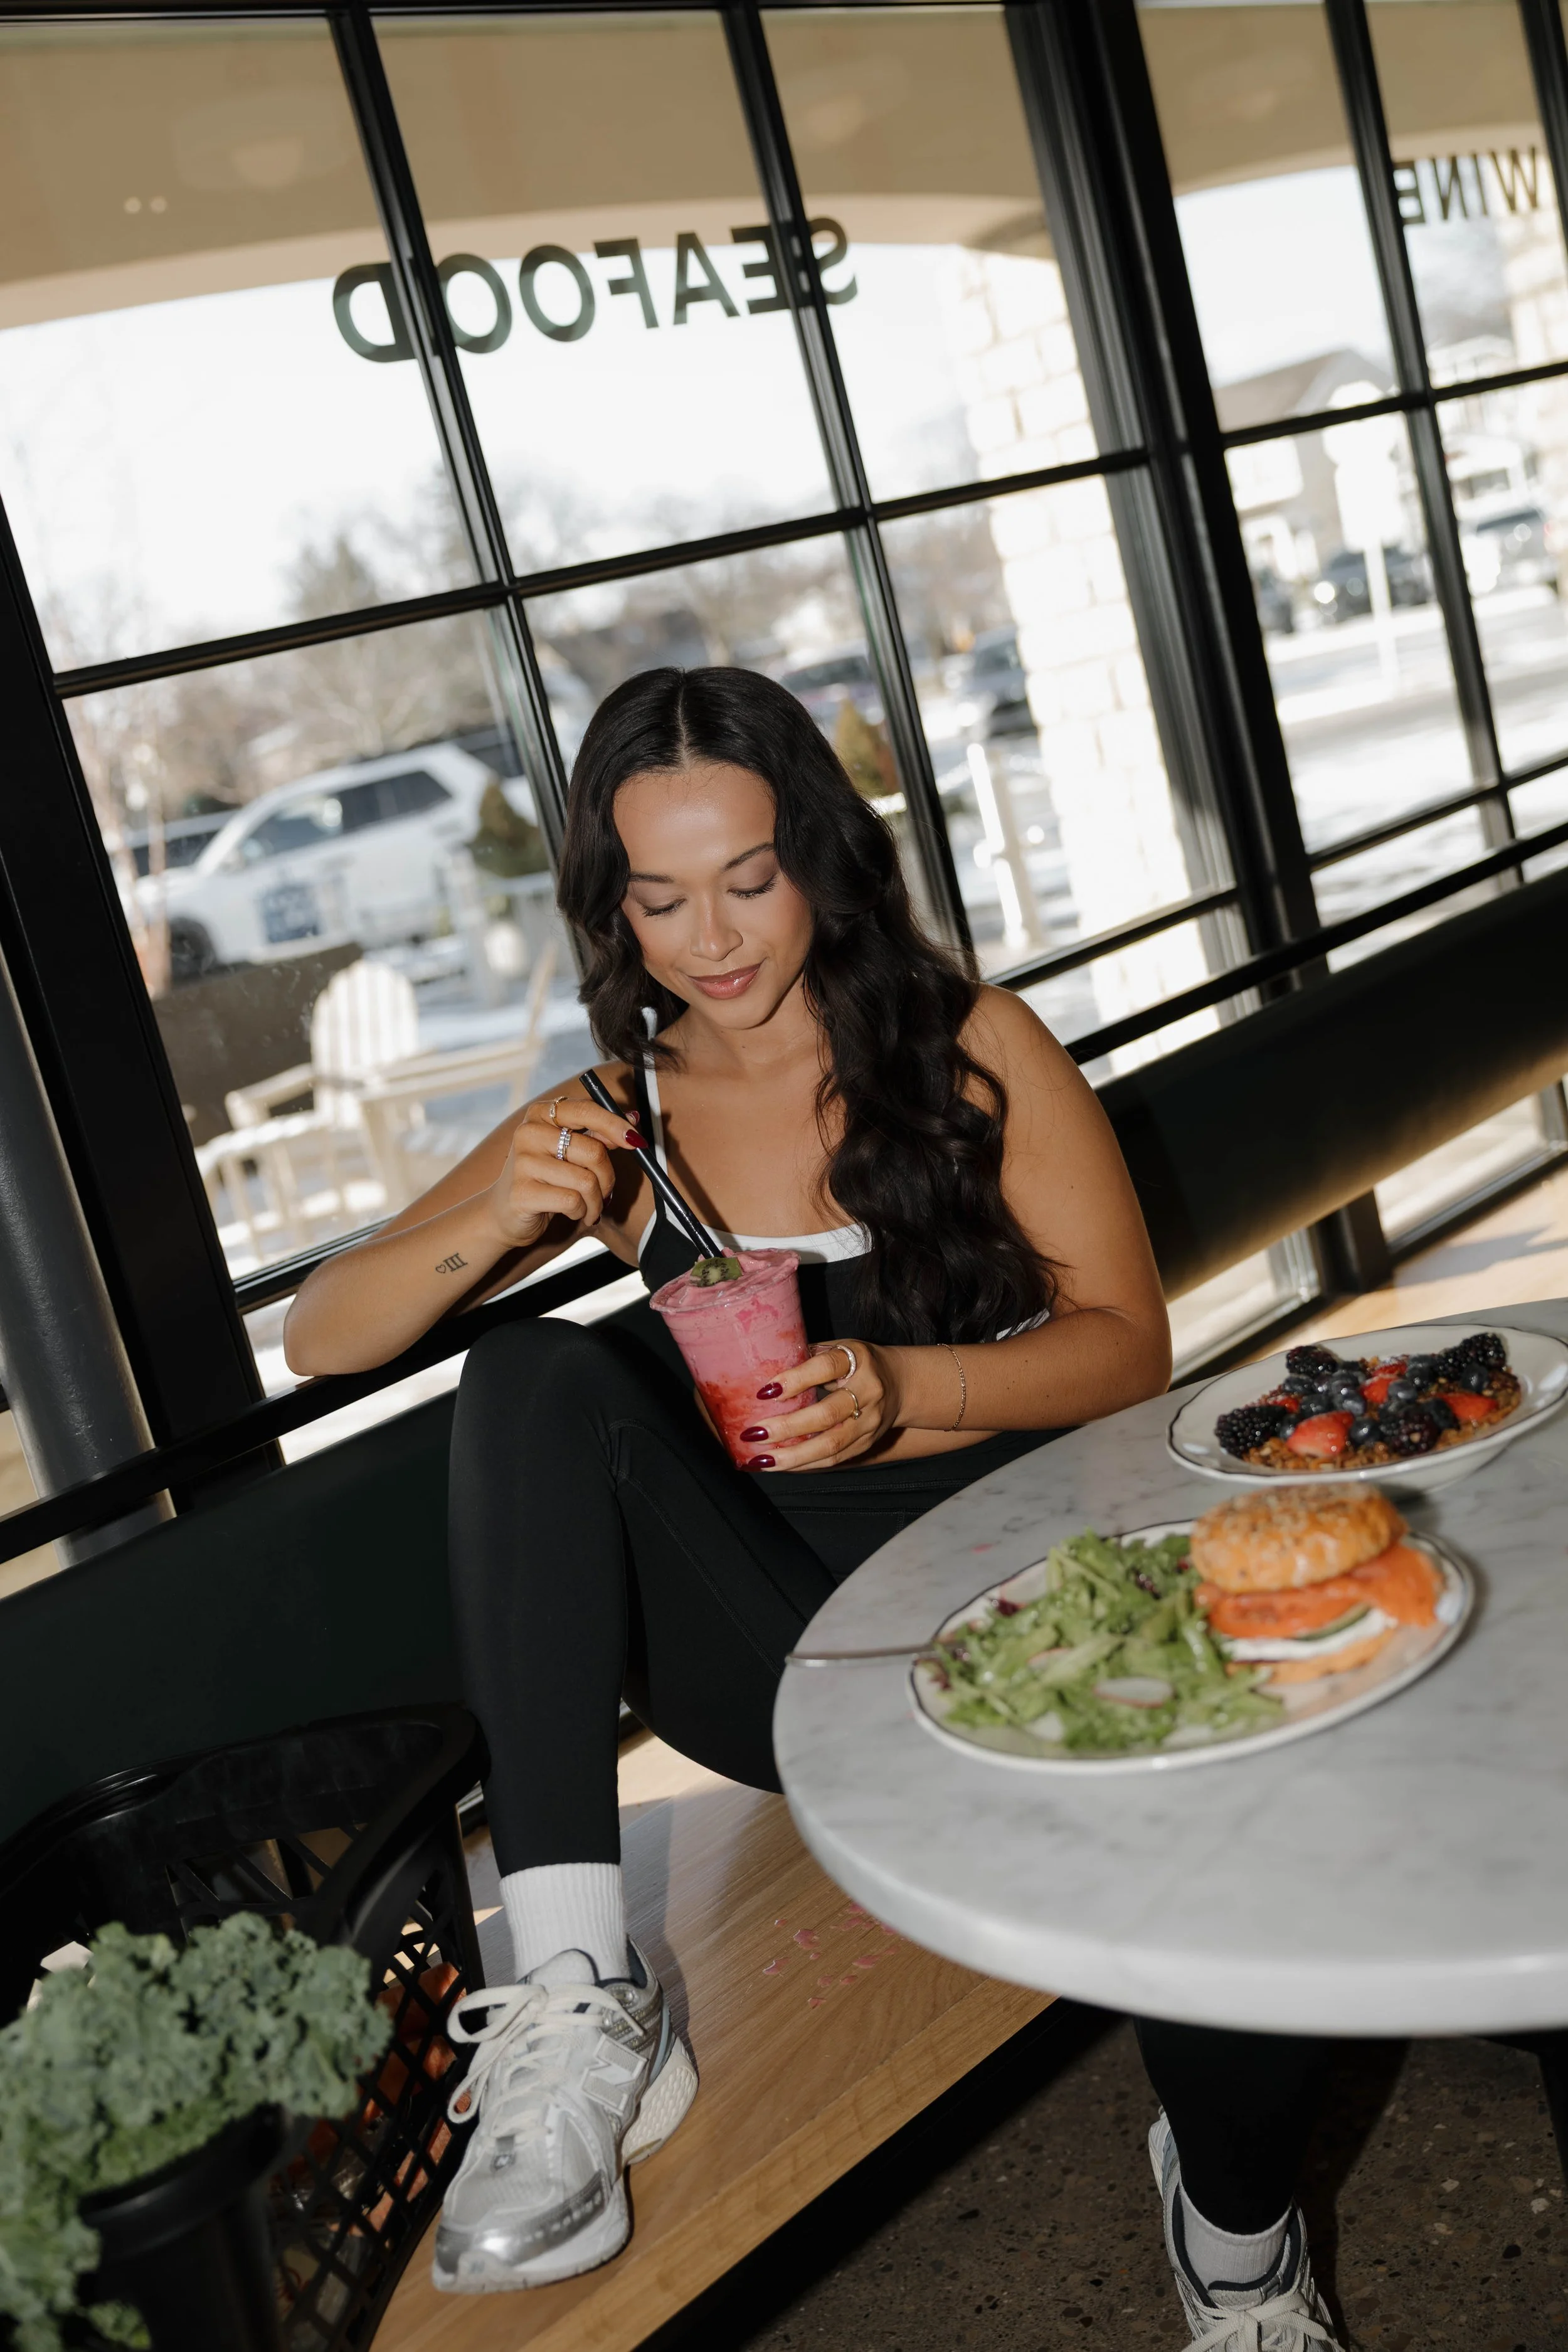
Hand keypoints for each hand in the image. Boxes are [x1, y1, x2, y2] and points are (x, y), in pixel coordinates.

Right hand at [487, 1086, 641, 1249]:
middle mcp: (529, 1133)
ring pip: (586, 1181)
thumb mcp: (571, 1151)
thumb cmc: (547, 1178)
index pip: (586, 1110)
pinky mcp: (522, 1193)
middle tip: (605, 1191)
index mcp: (542, 1114)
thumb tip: (634, 1120)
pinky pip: (572, 1201)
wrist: (505, 1213)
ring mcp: (523, 1163)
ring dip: (596, 1200)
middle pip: (593, 1151)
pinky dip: (582, 1212)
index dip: (615, 1125)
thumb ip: (599, 1135)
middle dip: (608, 1177)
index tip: (636, 1141)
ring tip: (590, 1207)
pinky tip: (574, 1213)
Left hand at [739, 1340, 898, 1471]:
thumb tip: (761, 1366)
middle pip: (827, 1415)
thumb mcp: (839, 1348)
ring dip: (792, 1456)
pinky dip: (805, 1464)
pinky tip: (780, 1465)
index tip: (765, 1392)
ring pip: (831, 1445)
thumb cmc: (859, 1362)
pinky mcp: (867, 1443)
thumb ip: (807, 1356)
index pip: (826, 1368)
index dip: (796, 1379)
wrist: (902, 1384)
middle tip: (754, 1433)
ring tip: (762, 1459)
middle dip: (787, 1427)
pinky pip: (834, 1459)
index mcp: (858, 1360)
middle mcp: (868, 1391)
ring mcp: (870, 1422)